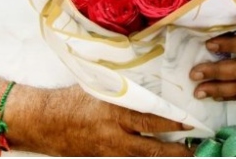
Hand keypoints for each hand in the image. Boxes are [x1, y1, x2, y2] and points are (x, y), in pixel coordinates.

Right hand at [22, 86, 191, 156]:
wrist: (42, 122)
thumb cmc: (70, 100)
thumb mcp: (99, 88)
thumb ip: (123, 91)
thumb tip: (148, 84)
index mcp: (114, 114)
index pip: (150, 120)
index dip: (172, 124)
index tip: (190, 124)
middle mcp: (113, 136)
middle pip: (150, 148)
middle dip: (174, 150)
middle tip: (194, 149)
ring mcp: (107, 151)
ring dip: (162, 158)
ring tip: (182, 156)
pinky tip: (154, 158)